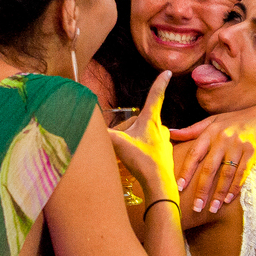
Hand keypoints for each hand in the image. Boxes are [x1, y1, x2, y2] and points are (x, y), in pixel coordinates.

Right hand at [109, 72, 175, 200]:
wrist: (158, 183)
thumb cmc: (141, 160)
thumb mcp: (118, 144)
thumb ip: (102, 134)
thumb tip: (86, 126)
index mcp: (150, 120)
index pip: (155, 96)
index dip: (160, 82)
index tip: (168, 72)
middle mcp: (160, 128)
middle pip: (143, 120)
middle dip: (131, 127)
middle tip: (121, 140)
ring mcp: (165, 141)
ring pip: (147, 134)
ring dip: (137, 139)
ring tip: (128, 153)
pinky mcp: (165, 154)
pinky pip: (151, 147)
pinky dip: (143, 151)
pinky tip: (137, 161)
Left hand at [170, 103, 255, 213]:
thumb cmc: (236, 121)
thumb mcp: (214, 121)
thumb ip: (192, 130)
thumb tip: (169, 132)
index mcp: (211, 131)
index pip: (194, 153)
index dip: (186, 171)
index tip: (179, 187)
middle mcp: (223, 138)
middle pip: (209, 168)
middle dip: (202, 190)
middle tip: (196, 207)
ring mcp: (239, 144)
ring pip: (226, 174)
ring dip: (219, 194)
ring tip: (212, 209)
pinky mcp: (253, 151)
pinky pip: (242, 173)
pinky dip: (235, 187)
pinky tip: (229, 200)